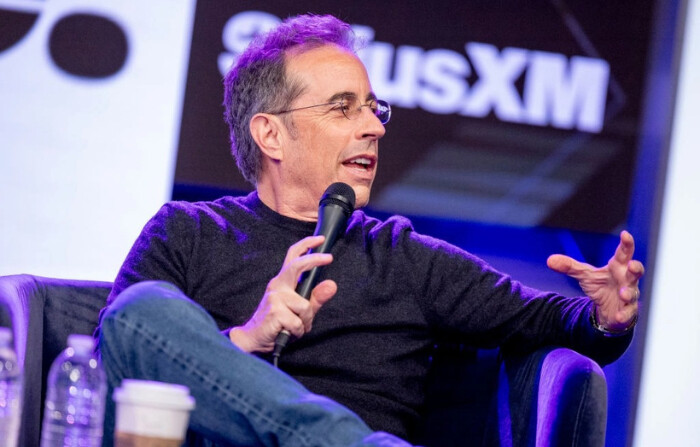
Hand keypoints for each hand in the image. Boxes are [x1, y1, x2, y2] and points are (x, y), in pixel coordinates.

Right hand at [229, 235, 336, 352]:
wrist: (255, 338)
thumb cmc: (278, 323)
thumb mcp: (302, 310)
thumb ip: (316, 298)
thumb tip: (332, 284)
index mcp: (283, 281)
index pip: (293, 257)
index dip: (306, 245)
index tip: (320, 239)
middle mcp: (277, 285)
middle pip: (297, 265)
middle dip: (314, 259)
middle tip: (328, 258)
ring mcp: (275, 297)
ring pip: (305, 306)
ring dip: (305, 321)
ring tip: (296, 327)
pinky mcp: (274, 312)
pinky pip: (298, 322)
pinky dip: (298, 331)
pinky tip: (289, 332)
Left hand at [547, 230, 644, 331]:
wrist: (606, 308)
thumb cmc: (601, 285)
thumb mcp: (584, 275)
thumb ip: (570, 267)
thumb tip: (550, 260)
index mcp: (617, 267)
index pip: (623, 253)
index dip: (626, 244)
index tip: (625, 234)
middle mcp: (626, 279)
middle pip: (635, 271)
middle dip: (636, 268)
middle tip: (632, 265)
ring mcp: (629, 295)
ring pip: (633, 292)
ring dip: (629, 292)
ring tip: (623, 293)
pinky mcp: (628, 311)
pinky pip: (629, 312)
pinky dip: (625, 314)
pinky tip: (619, 316)